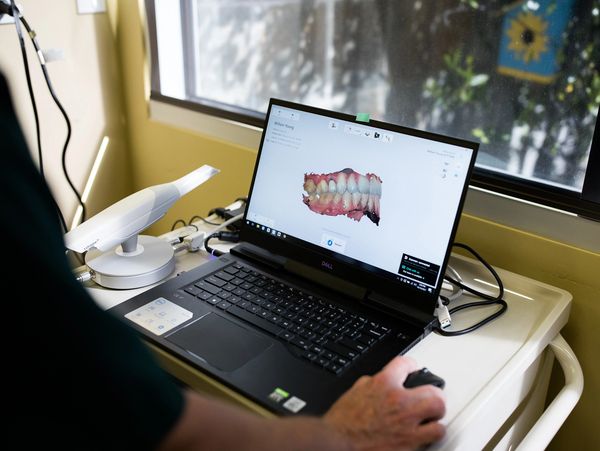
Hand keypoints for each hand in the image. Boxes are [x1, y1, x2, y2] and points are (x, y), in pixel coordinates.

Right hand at [323, 356, 445, 450]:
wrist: (338, 443)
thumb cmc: (343, 421)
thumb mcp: (355, 391)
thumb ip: (372, 383)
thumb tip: (380, 381)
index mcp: (382, 384)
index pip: (405, 364)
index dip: (412, 365)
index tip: (414, 368)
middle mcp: (398, 400)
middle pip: (432, 389)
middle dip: (433, 393)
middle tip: (430, 398)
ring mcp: (406, 422)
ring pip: (438, 411)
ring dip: (435, 415)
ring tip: (430, 417)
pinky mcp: (410, 442)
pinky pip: (435, 435)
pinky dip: (432, 434)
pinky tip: (426, 434)